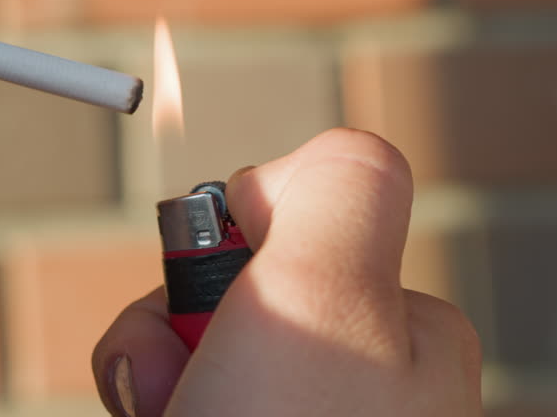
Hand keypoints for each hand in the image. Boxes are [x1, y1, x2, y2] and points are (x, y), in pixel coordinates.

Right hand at [93, 129, 481, 415]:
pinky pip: (174, 403)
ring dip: (156, 383)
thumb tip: (295, 165)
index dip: (226, 253)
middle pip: (228, 296)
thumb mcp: (328, 289)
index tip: (223, 299)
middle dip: (174, 330)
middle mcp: (361, 382)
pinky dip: (151, 412)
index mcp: (405, 332)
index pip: (287, 231)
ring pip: (189, 358)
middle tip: (187, 387)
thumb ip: (337, 186)